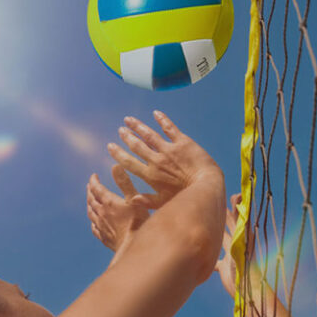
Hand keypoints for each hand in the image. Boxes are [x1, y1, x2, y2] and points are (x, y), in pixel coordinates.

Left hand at [86, 166, 149, 256]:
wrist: (133, 247)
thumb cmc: (137, 222)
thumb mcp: (133, 199)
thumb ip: (124, 182)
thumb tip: (115, 165)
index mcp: (108, 202)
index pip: (97, 188)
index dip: (94, 181)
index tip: (93, 175)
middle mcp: (101, 213)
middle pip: (91, 200)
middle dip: (90, 191)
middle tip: (90, 186)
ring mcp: (101, 226)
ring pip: (91, 213)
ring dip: (89, 205)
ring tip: (89, 201)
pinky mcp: (104, 237)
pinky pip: (94, 228)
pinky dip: (93, 221)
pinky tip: (94, 223)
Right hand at [107, 111, 222, 208]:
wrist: (206, 186)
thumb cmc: (184, 198)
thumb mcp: (163, 203)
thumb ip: (146, 201)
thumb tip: (131, 199)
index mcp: (151, 175)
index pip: (129, 162)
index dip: (118, 153)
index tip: (110, 146)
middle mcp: (157, 160)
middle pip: (137, 146)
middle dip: (127, 137)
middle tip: (120, 130)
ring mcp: (169, 150)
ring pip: (149, 135)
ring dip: (137, 126)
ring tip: (128, 120)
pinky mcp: (183, 142)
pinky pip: (170, 128)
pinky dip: (162, 119)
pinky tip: (156, 113)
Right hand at [215, 194, 254, 296]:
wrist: (246, 291)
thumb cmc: (245, 268)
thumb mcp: (241, 243)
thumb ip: (239, 225)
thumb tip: (238, 204)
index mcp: (241, 237)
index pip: (238, 217)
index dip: (236, 206)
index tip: (234, 194)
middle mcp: (236, 244)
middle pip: (230, 225)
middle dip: (225, 214)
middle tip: (218, 202)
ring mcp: (230, 256)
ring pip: (222, 240)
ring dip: (217, 232)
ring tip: (210, 221)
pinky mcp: (224, 268)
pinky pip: (214, 261)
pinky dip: (208, 259)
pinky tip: (201, 256)